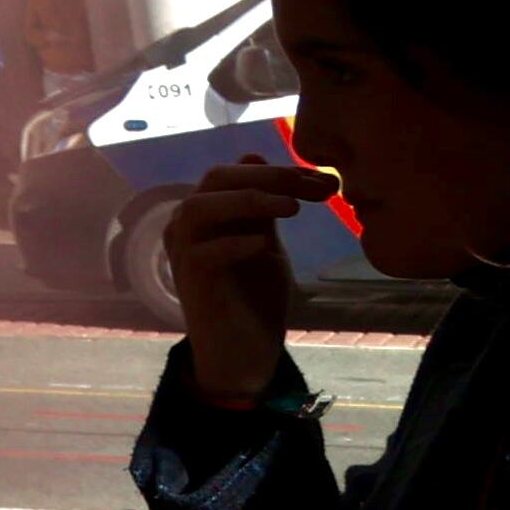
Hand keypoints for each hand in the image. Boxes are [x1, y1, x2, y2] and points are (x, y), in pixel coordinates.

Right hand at [172, 159, 327, 406]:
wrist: (243, 354)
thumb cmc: (254, 299)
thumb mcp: (264, 243)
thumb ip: (261, 207)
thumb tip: (256, 155)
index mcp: (207, 215)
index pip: (233, 174)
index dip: (277, 170)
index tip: (324, 180)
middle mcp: (187, 227)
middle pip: (216, 180)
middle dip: (267, 177)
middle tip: (313, 186)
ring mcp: (185, 254)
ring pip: (200, 208)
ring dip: (246, 201)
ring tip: (291, 208)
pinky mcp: (191, 282)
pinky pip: (204, 253)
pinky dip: (234, 243)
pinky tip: (264, 245)